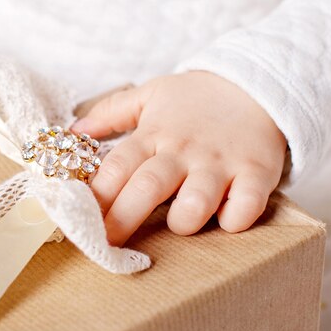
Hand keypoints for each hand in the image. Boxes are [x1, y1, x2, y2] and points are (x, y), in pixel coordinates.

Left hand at [72, 71, 286, 245]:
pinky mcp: (256, 173)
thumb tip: (73, 132)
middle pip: (146, 188)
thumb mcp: (149, 94)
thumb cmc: (196, 98)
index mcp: (153, 134)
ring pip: (196, 202)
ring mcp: (220, 163)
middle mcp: (183, 150)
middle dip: (122, 220)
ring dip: (183, 220)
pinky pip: (245, 206)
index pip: (117, 166)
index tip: (81, 218)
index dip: (97, 195)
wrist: (256, 85)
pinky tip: (225, 219)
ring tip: (178, 223)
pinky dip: (234, 220)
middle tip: (106, 245)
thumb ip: (110, 112)